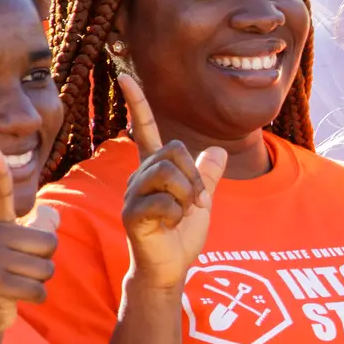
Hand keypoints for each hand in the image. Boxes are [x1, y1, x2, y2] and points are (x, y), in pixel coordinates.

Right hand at [0, 149, 59, 341]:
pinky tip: (18, 297)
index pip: (0, 195)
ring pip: (46, 268)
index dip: (0, 173)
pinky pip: (38, 289)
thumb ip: (40, 231)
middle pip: (48, 242)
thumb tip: (52, 217)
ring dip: (41, 281)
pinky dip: (36, 297)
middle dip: (46, 261)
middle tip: (23, 270)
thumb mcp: (20, 251)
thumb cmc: (8, 276)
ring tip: (19, 282)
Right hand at [117, 74, 225, 292]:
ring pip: (168, 173)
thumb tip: (218, 150)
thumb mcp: (201, 200)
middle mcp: (138, 176)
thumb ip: (207, 176)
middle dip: (194, 175)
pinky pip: (163, 201)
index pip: (145, 130)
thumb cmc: (181, 234)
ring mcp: (133, 195)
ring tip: (183, 213)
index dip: (138, 103)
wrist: (171, 267)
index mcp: (154, 169)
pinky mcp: (132, 215)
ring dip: (186, 195)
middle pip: (173, 150)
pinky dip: (176, 214)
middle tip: (198, 202)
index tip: (125, 76)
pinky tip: (169, 225)